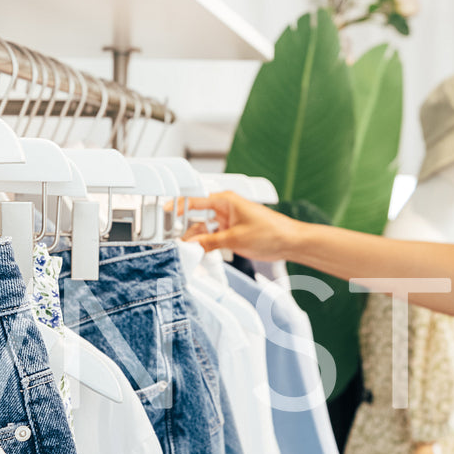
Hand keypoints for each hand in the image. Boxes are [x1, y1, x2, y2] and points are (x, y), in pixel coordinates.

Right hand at [178, 190, 302, 261]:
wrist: (290, 242)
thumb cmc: (271, 232)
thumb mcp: (234, 239)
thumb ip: (209, 242)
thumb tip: (190, 245)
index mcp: (225, 201)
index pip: (193, 201)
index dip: (176, 207)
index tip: (162, 213)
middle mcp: (224, 208)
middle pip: (196, 216)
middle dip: (184, 228)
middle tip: (171, 239)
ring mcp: (228, 220)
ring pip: (204, 229)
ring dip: (195, 239)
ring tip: (185, 250)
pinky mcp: (232, 232)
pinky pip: (213, 237)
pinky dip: (205, 244)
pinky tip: (199, 252)